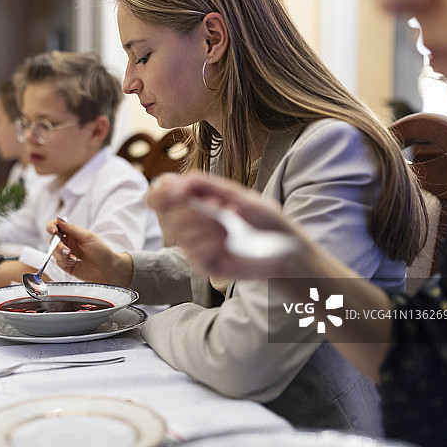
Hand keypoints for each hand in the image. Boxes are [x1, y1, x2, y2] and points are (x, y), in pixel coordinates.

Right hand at [45, 219, 133, 286]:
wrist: (108, 269)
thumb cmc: (102, 251)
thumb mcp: (88, 236)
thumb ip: (72, 229)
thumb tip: (59, 219)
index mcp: (72, 233)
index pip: (56, 227)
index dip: (52, 227)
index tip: (54, 231)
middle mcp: (68, 243)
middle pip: (53, 241)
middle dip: (58, 246)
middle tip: (67, 250)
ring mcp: (67, 254)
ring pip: (54, 252)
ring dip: (62, 255)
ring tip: (74, 258)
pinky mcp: (67, 265)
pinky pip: (59, 262)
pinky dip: (65, 262)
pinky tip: (75, 262)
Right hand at [147, 172, 307, 279]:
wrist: (286, 247)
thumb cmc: (264, 220)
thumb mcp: (237, 195)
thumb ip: (206, 185)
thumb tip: (178, 181)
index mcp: (194, 203)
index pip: (159, 196)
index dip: (161, 191)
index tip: (177, 190)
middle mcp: (190, 225)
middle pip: (165, 214)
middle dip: (189, 208)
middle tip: (217, 206)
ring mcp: (196, 246)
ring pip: (179, 233)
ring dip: (206, 224)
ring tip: (228, 225)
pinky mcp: (204, 265)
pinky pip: (194, 252)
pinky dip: (210, 242)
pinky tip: (226, 241)